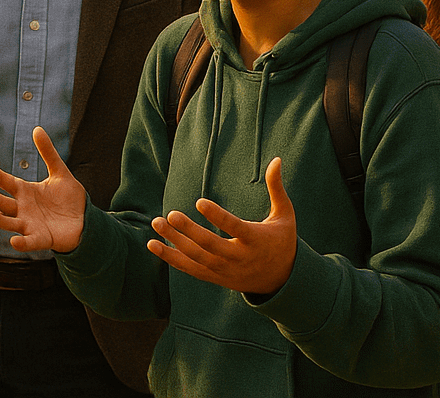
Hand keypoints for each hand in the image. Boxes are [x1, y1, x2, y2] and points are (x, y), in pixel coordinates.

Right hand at [0, 126, 87, 253]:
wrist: (84, 220)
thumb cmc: (69, 198)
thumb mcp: (60, 172)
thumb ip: (48, 152)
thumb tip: (37, 128)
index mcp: (25, 191)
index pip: (3, 179)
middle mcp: (22, 208)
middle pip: (1, 201)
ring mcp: (29, 224)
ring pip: (10, 222)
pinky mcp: (41, 238)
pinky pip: (29, 242)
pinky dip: (21, 243)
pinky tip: (14, 241)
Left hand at [147, 156, 297, 295]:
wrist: (281, 280)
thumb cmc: (282, 241)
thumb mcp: (285, 215)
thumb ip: (277, 188)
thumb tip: (276, 159)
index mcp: (256, 241)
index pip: (235, 228)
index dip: (217, 216)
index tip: (199, 201)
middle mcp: (239, 258)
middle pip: (210, 246)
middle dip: (189, 231)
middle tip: (171, 214)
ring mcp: (226, 270)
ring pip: (196, 258)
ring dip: (174, 242)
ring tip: (156, 223)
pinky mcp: (216, 278)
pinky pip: (190, 269)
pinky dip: (171, 258)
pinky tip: (154, 245)